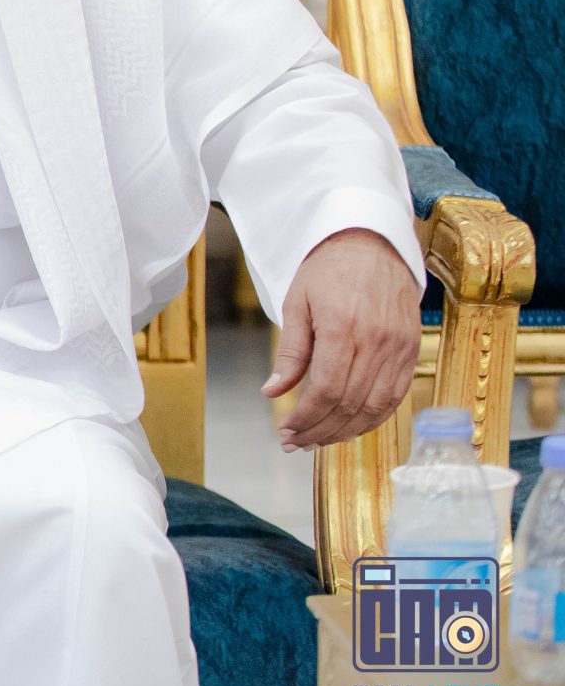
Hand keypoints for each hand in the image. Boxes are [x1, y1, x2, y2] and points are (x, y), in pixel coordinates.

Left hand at [264, 227, 421, 450]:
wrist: (373, 243)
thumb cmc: (328, 269)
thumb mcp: (297, 303)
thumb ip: (290, 351)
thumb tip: (272, 391)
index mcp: (344, 328)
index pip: (328, 391)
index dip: (307, 418)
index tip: (287, 431)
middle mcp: (378, 342)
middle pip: (351, 404)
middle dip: (321, 431)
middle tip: (297, 443)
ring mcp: (400, 348)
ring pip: (376, 407)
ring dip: (346, 431)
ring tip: (319, 440)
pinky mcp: (413, 350)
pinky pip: (396, 396)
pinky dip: (373, 418)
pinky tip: (350, 426)